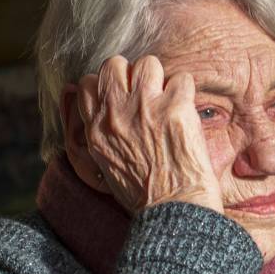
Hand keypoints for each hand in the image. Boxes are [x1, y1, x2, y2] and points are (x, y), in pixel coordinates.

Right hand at [70, 55, 222, 214]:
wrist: (173, 210)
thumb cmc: (143, 194)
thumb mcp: (104, 165)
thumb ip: (98, 134)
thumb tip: (94, 112)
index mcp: (96, 129)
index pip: (88, 84)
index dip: (107, 85)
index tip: (122, 97)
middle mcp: (115, 113)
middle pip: (115, 64)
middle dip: (132, 74)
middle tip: (147, 95)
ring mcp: (144, 107)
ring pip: (148, 64)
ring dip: (161, 79)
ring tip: (167, 102)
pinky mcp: (174, 108)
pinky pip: (182, 78)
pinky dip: (186, 93)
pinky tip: (186, 112)